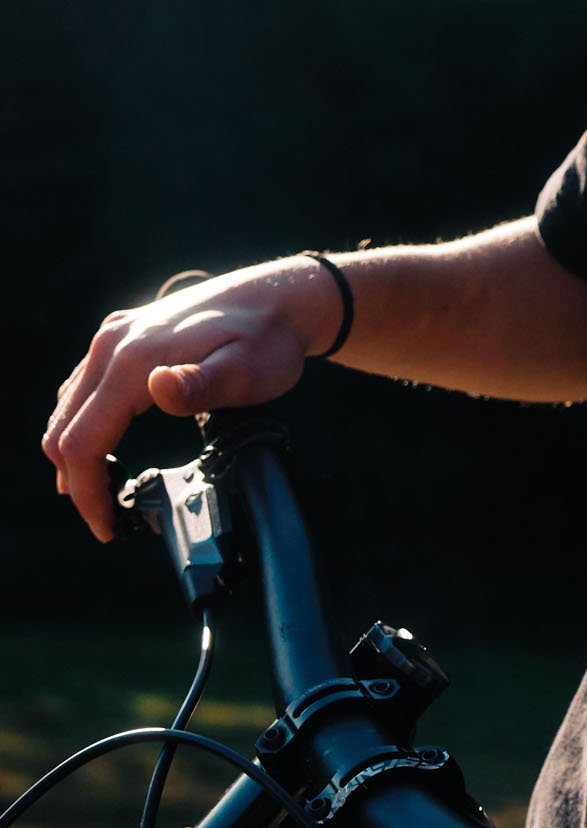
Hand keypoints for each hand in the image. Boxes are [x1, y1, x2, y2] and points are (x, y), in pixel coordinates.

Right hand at [42, 257, 341, 540]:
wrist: (280, 298)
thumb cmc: (269, 340)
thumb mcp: (248, 371)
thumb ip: (203, 385)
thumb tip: (158, 387)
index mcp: (134, 358)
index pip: (83, 440)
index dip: (88, 492)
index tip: (107, 529)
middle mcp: (112, 344)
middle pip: (65, 428)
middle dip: (78, 482)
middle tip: (107, 522)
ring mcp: (114, 337)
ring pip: (67, 408)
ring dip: (76, 456)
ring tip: (105, 495)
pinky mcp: (122, 337)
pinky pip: (82, 390)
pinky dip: (82, 427)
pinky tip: (104, 449)